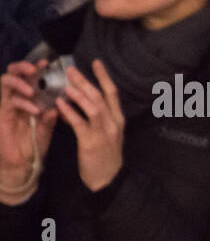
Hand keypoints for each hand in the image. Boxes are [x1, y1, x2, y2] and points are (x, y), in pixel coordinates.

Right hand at [0, 61, 55, 204]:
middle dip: (22, 67)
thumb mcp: (48, 126)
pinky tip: (35, 110)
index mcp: (28, 97)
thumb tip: (62, 101)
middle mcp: (15, 98)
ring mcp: (7, 105)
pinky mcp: (2, 115)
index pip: (29, 76)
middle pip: (12, 73)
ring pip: (5, 83)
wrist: (24, 163)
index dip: (37, 67)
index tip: (49, 63)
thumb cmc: (35, 142)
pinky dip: (23, 103)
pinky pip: (9, 102)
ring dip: (19, 83)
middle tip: (35, 69)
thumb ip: (53, 113)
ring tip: (32, 90)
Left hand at [58, 60, 124, 192]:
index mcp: (118, 119)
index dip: (104, 76)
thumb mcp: (106, 133)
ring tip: (66, 85)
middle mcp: (113, 123)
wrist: (108, 179)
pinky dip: (70, 113)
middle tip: (70, 70)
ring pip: (93, 107)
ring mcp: (104, 132)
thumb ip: (94, 118)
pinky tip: (60, 105)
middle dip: (85, 82)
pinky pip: (80, 123)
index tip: (95, 62)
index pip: (112, 93)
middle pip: (100, 97)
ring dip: (79, 95)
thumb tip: (75, 102)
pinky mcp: (92, 142)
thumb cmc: (105, 155)